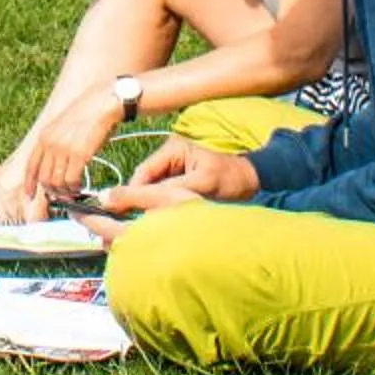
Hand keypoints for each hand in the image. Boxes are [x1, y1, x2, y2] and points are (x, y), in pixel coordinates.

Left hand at [24, 89, 122, 197]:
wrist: (101, 104)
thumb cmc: (85, 115)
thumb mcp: (61, 126)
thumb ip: (54, 143)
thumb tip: (55, 166)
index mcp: (44, 136)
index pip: (31, 165)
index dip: (29, 183)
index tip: (30, 194)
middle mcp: (50, 144)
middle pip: (43, 178)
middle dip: (51, 190)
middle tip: (61, 195)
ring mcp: (64, 149)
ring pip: (56, 182)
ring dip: (64, 192)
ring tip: (72, 192)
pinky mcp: (79, 155)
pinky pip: (71, 180)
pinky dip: (74, 188)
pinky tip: (79, 187)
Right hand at [98, 137, 258, 216]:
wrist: (251, 182)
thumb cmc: (229, 180)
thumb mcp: (201, 184)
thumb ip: (172, 191)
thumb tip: (144, 201)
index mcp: (172, 149)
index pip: (143, 172)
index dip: (133, 192)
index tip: (123, 212)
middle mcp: (168, 157)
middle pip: (144, 182)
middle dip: (139, 200)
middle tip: (132, 222)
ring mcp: (173, 170)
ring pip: (152, 191)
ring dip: (150, 206)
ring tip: (145, 225)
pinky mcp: (178, 183)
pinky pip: (162, 196)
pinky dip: (160, 208)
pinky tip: (159, 222)